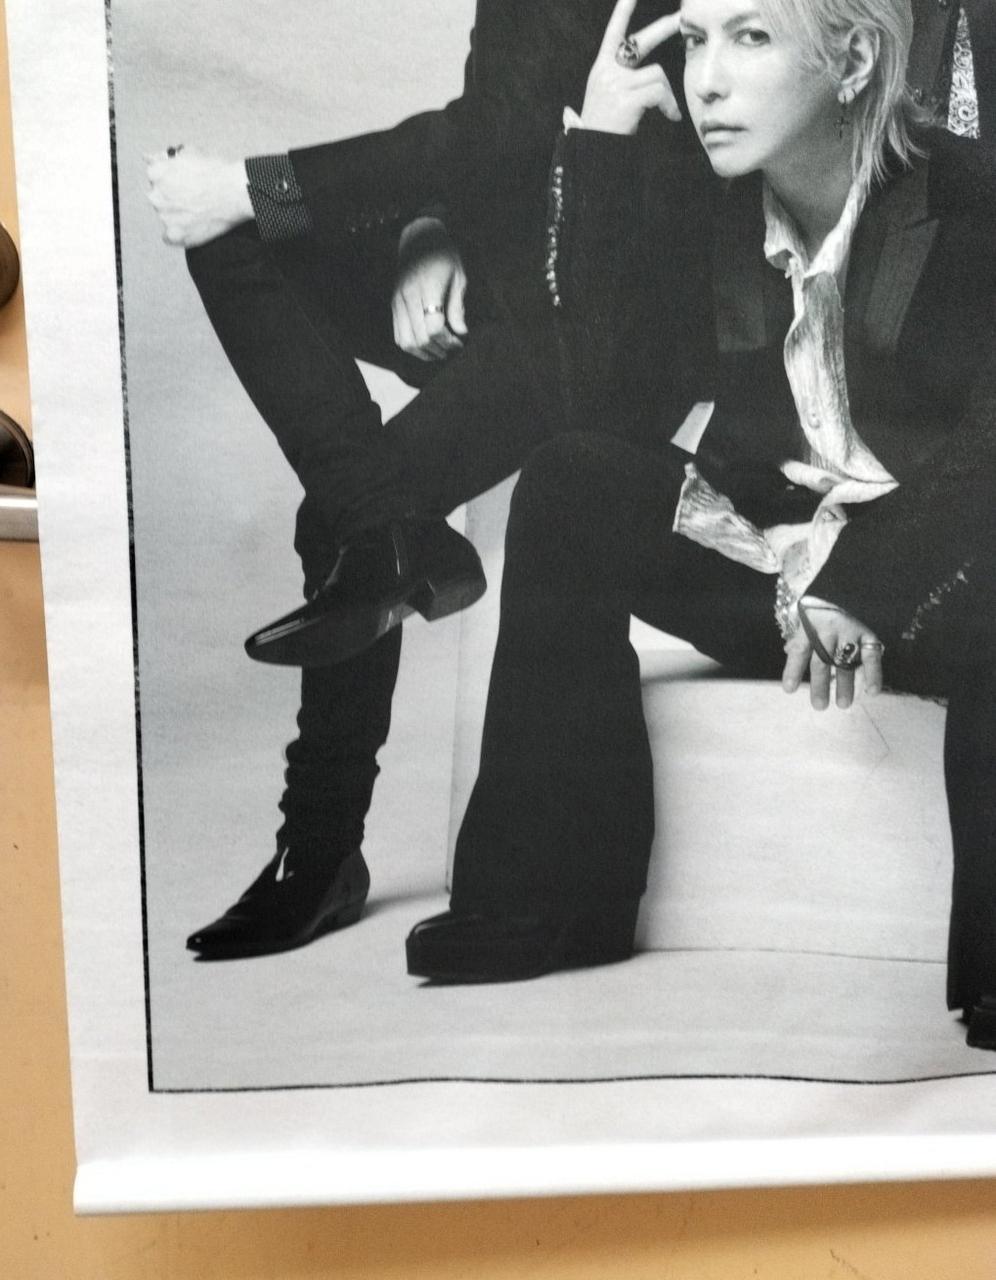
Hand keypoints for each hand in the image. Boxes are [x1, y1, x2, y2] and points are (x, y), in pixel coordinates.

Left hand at [145, 146, 252, 247]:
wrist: (236, 192)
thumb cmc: (216, 171)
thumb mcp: (189, 153)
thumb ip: (164, 157)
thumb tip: (146, 157)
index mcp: (155, 173)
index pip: (156, 180)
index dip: (173, 182)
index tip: (188, 185)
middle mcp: (155, 195)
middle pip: (159, 199)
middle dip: (173, 199)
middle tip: (195, 199)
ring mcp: (164, 217)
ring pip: (166, 218)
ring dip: (177, 216)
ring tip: (199, 212)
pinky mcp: (175, 235)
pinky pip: (169, 238)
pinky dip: (179, 234)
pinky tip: (193, 226)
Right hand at [392, 217, 467, 361]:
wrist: (418, 238)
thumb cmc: (443, 255)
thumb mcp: (458, 277)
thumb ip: (457, 307)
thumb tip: (461, 333)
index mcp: (427, 288)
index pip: (434, 327)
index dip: (449, 341)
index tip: (460, 342)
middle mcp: (408, 296)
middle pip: (420, 338)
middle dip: (438, 350)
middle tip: (452, 350)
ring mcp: (398, 302)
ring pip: (406, 342)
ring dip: (424, 352)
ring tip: (439, 351)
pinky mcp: (393, 305)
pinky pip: (398, 335)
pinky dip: (412, 346)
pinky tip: (427, 345)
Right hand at [580, 0, 681, 134]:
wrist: (589, 155)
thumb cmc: (592, 138)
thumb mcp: (587, 115)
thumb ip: (584, 108)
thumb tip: (567, 115)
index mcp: (600, 70)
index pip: (613, 31)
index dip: (623, 10)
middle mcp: (607, 71)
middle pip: (641, 41)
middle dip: (664, 27)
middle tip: (681, 18)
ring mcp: (617, 83)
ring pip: (657, 74)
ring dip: (668, 93)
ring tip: (669, 112)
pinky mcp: (628, 97)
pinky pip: (660, 91)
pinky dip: (669, 104)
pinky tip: (671, 116)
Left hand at [782, 596, 884, 710]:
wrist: (847, 587)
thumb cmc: (822, 611)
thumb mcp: (805, 619)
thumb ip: (799, 638)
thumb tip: (789, 650)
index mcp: (809, 627)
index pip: (799, 650)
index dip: (793, 669)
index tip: (789, 689)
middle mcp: (829, 631)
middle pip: (822, 660)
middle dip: (820, 684)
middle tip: (819, 706)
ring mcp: (849, 633)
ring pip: (845, 662)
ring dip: (845, 684)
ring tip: (843, 704)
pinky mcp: (868, 635)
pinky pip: (871, 656)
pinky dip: (874, 673)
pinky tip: (872, 691)